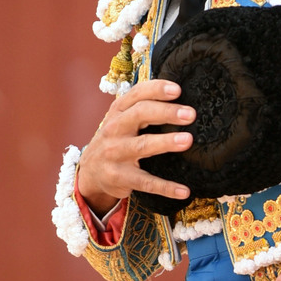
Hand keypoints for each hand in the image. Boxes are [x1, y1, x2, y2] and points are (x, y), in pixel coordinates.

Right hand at [77, 80, 194, 213]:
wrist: (90, 172)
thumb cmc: (115, 140)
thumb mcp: (121, 120)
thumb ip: (141, 106)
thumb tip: (177, 93)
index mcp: (117, 112)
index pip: (136, 94)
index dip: (156, 89)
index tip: (177, 90)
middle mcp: (114, 129)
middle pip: (139, 115)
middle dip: (166, 113)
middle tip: (190, 114)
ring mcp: (115, 154)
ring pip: (142, 146)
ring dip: (166, 142)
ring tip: (188, 140)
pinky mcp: (120, 178)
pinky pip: (146, 182)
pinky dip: (165, 187)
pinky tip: (184, 190)